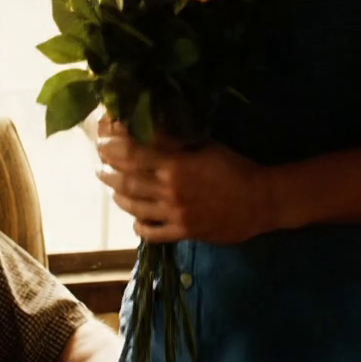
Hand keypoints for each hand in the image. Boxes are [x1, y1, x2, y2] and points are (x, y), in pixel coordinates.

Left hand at [96, 123, 270, 244]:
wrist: (261, 200)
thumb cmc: (234, 168)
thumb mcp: (205, 146)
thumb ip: (175, 142)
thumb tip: (148, 128)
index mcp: (175, 165)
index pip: (132, 155)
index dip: (112, 150)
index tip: (101, 144)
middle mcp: (170, 190)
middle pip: (127, 182)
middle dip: (108, 173)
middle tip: (100, 167)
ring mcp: (175, 214)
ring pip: (135, 207)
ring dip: (118, 197)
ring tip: (111, 190)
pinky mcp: (184, 232)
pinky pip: (153, 233)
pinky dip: (139, 226)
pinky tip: (135, 220)